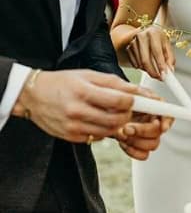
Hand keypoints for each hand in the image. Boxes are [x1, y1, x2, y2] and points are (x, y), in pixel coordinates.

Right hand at [13, 69, 137, 142]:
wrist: (33, 95)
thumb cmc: (61, 82)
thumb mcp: (87, 75)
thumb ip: (112, 82)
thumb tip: (134, 90)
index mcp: (83, 91)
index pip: (118, 101)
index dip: (131, 101)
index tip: (134, 99)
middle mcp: (77, 110)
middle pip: (115, 120)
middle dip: (127, 115)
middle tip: (127, 109)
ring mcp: (73, 126)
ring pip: (107, 131)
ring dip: (116, 124)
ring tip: (113, 114)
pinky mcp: (70, 137)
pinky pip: (96, 137)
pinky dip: (103, 131)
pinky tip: (99, 120)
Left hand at [113, 87, 173, 159]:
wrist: (105, 115)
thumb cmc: (118, 104)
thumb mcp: (128, 94)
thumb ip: (141, 95)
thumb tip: (153, 99)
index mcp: (155, 109)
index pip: (168, 115)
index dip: (167, 122)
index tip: (162, 126)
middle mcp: (154, 123)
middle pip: (158, 132)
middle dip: (142, 131)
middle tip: (127, 128)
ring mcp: (148, 137)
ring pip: (152, 145)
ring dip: (135, 141)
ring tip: (121, 133)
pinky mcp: (140, 147)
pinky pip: (143, 155)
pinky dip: (133, 151)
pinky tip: (124, 142)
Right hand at [126, 26, 174, 79]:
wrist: (147, 31)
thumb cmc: (158, 38)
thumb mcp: (167, 45)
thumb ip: (170, 58)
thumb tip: (170, 71)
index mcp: (153, 33)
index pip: (156, 52)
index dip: (160, 65)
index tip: (164, 74)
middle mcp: (142, 36)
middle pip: (145, 60)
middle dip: (153, 72)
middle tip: (159, 77)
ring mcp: (133, 42)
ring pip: (140, 63)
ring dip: (148, 70)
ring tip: (155, 70)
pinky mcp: (128, 48)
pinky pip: (134, 63)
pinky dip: (141, 68)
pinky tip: (147, 65)